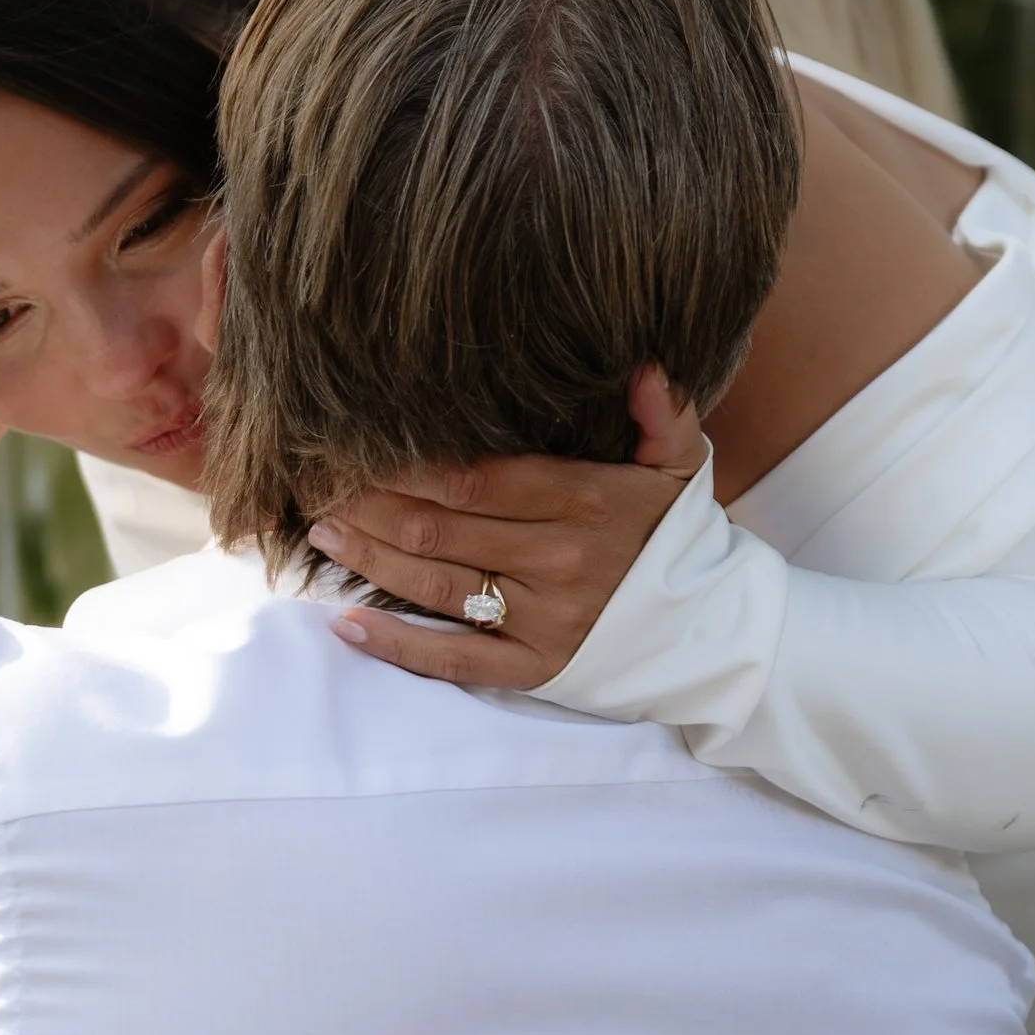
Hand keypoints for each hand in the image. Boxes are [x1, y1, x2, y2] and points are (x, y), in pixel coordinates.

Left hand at [310, 367, 705, 690]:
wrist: (712, 628)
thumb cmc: (678, 536)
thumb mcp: (682, 466)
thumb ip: (663, 413)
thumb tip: (643, 366)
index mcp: (586, 500)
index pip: (477, 479)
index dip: (410, 465)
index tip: (362, 447)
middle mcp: (558, 559)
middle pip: (441, 528)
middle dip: (375, 504)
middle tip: (323, 482)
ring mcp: (543, 619)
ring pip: (436, 585)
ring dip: (371, 557)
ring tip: (324, 530)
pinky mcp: (535, 668)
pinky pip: (455, 660)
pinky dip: (397, 645)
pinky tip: (346, 624)